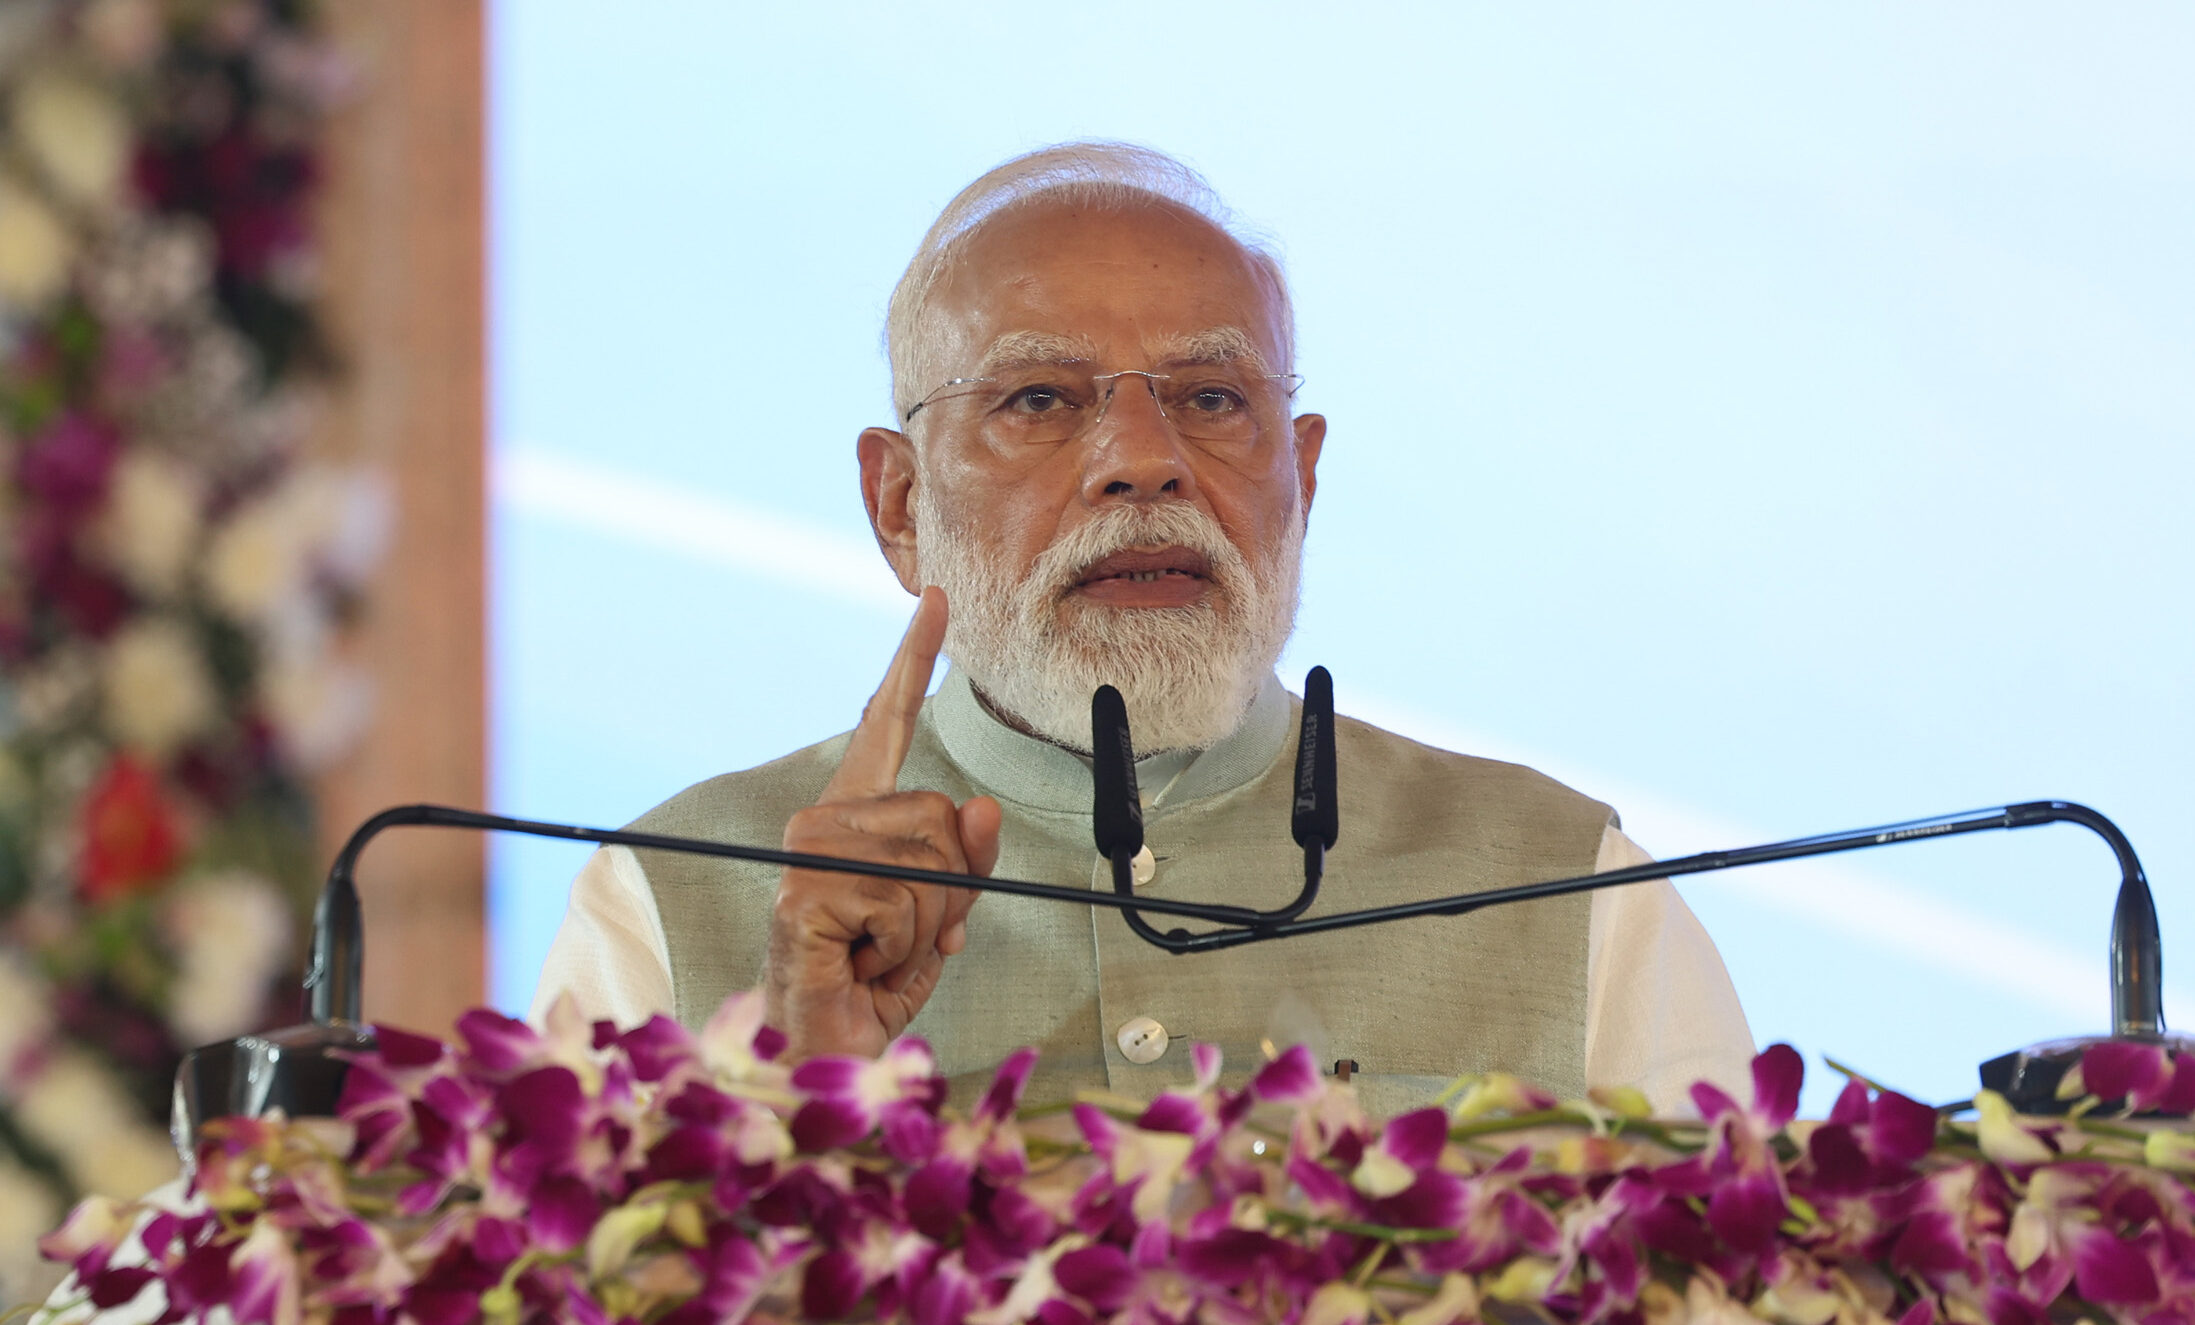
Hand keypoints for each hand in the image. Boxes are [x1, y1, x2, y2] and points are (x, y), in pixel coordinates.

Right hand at [763, 587, 1000, 1061]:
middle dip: (950, 890)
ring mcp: (809, 852)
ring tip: (876, 952)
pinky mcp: (807, 891)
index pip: (888, 723)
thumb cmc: (870, 986)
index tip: (938, 599)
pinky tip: (859, 963)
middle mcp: (823, 820)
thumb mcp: (938, 917)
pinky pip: (908, 903)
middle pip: (944, 814)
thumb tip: (985, 807)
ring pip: (934, 861)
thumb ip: (966, 861)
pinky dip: (903, 949)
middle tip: (898, 937)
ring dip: (927, 927)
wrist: (820, 1051)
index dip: (913, 660)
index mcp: (854, 817)